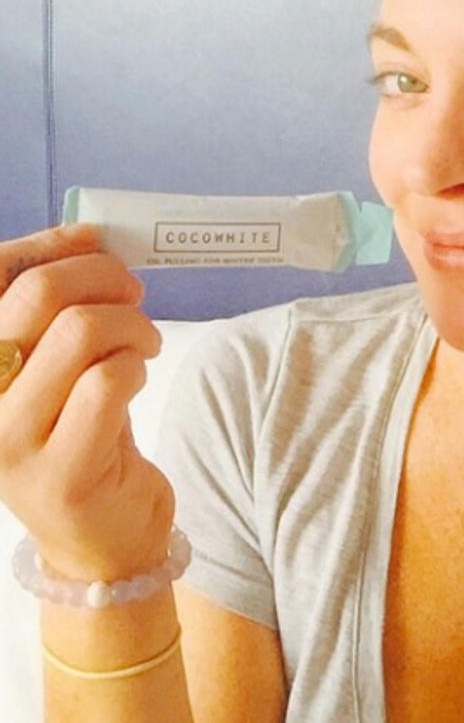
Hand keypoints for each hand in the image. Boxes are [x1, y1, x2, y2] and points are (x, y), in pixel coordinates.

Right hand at [0, 224, 171, 581]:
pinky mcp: (61, 472)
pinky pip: (109, 382)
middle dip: (104, 278)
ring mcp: (10, 441)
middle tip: (133, 296)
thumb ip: (62, 306)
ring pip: (80, 332)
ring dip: (132, 325)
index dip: (45, 245)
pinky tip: (139, 376)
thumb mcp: (62, 363)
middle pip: (37, 293)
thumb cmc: (85, 434)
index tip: (92, 241)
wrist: (103, 536)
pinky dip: (137, 364)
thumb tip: (86, 232)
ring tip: (144, 344)